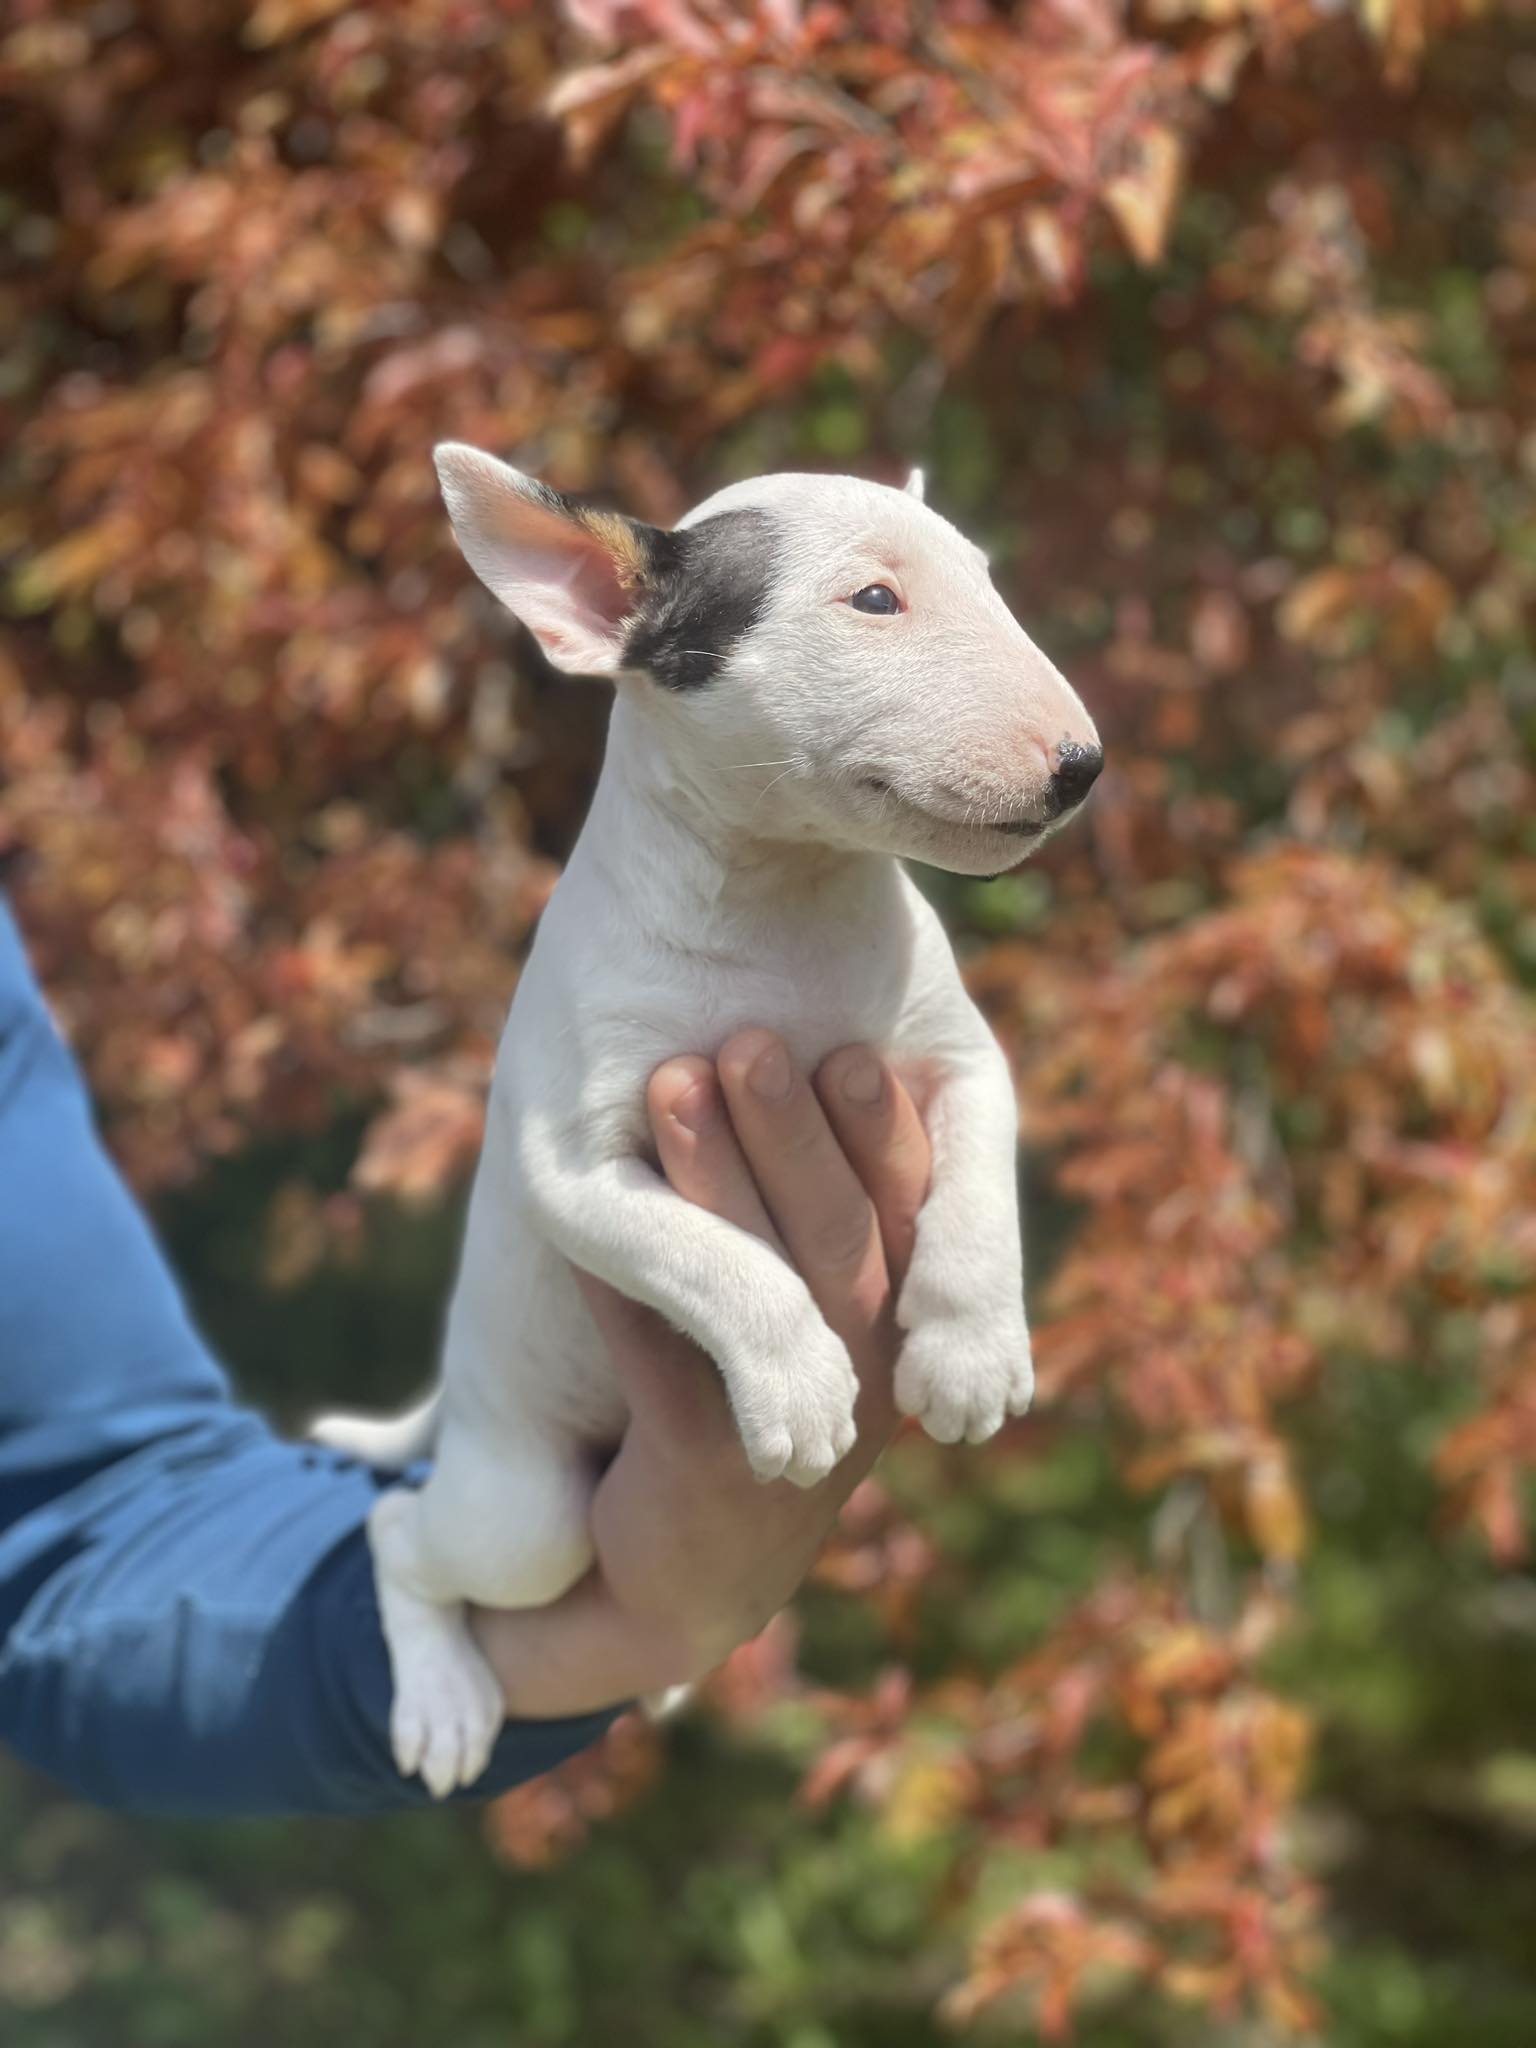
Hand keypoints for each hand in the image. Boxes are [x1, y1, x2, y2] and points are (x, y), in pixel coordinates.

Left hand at [468, 1031, 930, 1716]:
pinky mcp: (712, 1458)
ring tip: (676, 1081)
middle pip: (843, 1233)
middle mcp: (877, 1368)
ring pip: (763, 1284)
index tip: (850, 1034)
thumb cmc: (744, 1395)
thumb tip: (799, 1038)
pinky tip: (591, 1197)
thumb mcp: (808, 1301)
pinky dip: (628, 1273)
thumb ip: (815, 1201)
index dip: (881, 1123)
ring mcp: (803, 1419)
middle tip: (755, 1038)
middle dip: (798, 1132)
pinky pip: (663, 1349)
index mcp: (906, 1314)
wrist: (680, 1571)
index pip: (914, 1203)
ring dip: (719, 1180)